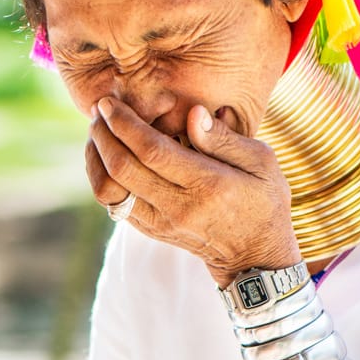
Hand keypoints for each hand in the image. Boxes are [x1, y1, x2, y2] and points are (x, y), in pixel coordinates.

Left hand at [86, 97, 300, 286]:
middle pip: (122, 168)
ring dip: (96, 156)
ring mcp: (160, 223)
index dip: (125, 124)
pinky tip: (106, 153)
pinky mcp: (150, 230)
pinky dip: (102, 175)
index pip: (152, 151)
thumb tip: (193, 113)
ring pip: (109, 189)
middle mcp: (179, 207)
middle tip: (99, 109)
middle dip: (103, 134)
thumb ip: (225, 138)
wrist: (255, 257)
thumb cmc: (264, 200)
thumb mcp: (263, 163)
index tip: (110, 103)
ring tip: (98, 130)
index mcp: (208, 185)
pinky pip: (113, 203)